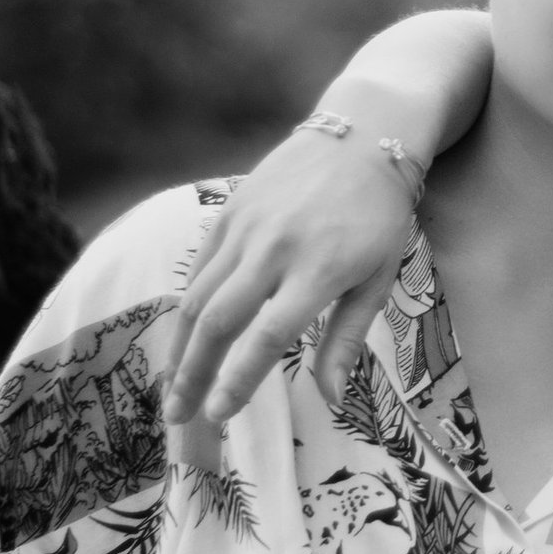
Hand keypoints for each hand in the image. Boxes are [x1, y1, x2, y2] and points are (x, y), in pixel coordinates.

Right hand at [159, 125, 425, 424]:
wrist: (363, 136)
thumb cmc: (380, 216)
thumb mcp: (379, 277)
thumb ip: (347, 339)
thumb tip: (332, 398)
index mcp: (318, 270)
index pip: (267, 336)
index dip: (238, 380)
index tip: (218, 415)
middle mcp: (274, 248)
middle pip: (217, 321)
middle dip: (192, 375)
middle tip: (180, 417)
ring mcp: (246, 227)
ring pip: (197, 296)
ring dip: (180, 348)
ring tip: (172, 389)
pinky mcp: (229, 210)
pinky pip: (200, 267)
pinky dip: (186, 307)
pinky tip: (182, 340)